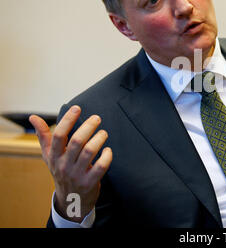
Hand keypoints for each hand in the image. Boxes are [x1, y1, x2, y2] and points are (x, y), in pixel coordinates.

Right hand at [29, 105, 112, 222]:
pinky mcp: (89, 183)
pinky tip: (108, 150)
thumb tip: (33, 117)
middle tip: (97, 118)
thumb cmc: (61, 171)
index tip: (77, 108)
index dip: (68, 120)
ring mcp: (77, 175)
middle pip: (77, 141)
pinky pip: (100, 167)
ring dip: (99, 139)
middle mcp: (64, 165)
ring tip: (103, 133)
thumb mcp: (50, 156)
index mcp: (54, 156)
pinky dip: (106, 156)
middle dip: (88, 127)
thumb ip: (44, 136)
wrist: (70, 201)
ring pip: (89, 152)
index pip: (59, 135)